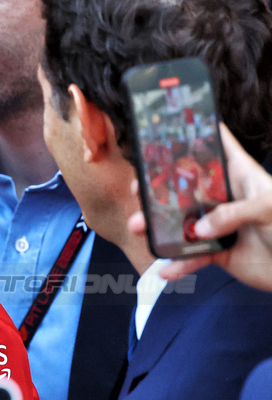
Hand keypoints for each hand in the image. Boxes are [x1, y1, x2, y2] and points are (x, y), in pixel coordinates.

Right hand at [132, 124, 271, 291]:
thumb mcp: (269, 208)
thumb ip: (233, 213)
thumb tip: (201, 228)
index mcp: (241, 176)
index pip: (218, 147)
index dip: (197, 135)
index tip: (170, 132)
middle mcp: (226, 198)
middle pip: (188, 185)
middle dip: (161, 186)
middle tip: (140, 189)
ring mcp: (219, 225)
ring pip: (182, 223)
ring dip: (158, 228)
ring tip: (140, 228)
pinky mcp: (217, 252)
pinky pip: (192, 257)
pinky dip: (178, 264)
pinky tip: (166, 268)